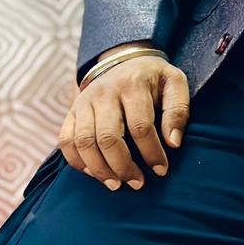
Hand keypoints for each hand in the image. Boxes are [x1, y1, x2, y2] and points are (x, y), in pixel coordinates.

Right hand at [58, 44, 189, 190]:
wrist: (123, 60)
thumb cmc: (153, 78)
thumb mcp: (174, 83)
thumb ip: (177, 110)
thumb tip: (173, 143)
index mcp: (132, 84)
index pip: (140, 126)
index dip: (151, 153)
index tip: (161, 170)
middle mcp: (104, 93)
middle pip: (108, 137)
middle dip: (123, 167)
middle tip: (137, 183)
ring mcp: (84, 102)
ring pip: (84, 142)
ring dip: (100, 170)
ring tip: (117, 184)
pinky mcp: (72, 111)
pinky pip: (66, 141)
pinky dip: (77, 162)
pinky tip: (95, 173)